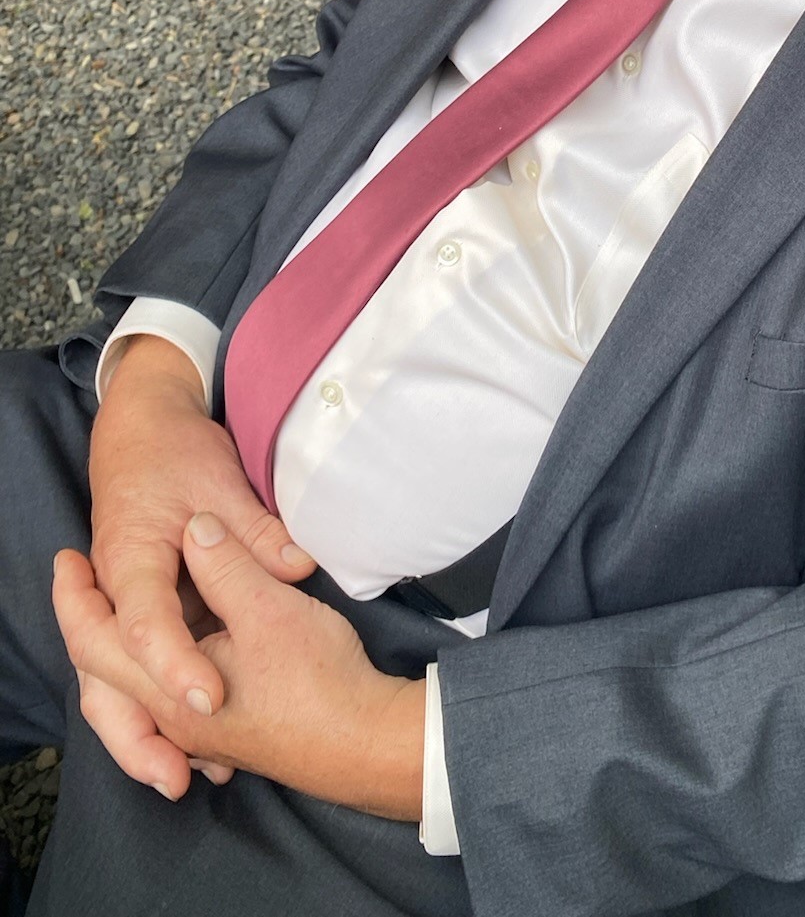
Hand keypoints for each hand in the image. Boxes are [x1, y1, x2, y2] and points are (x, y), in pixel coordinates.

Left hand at [54, 517, 425, 818]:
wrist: (364, 740)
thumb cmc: (315, 677)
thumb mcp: (268, 608)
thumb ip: (227, 565)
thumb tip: (198, 529)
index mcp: (166, 691)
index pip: (94, 643)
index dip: (74, 598)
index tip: (68, 559)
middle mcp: (170, 718)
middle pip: (102, 676)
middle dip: (83, 626)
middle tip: (79, 579)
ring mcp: (199, 731)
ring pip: (132, 693)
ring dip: (116, 655)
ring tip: (114, 612)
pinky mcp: (226, 731)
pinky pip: (165, 702)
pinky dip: (152, 673)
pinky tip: (175, 654)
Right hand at [78, 334, 315, 792]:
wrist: (138, 428)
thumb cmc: (174, 450)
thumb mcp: (220, 479)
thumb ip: (255, 530)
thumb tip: (295, 565)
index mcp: (130, 556)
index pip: (145, 622)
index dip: (177, 663)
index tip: (211, 695)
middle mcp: (117, 591)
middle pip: (109, 677)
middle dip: (139, 734)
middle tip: (179, 776)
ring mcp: (124, 605)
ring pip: (116, 685)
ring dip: (143, 734)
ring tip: (187, 776)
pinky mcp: (142, 609)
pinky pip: (137, 672)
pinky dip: (158, 708)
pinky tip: (197, 746)